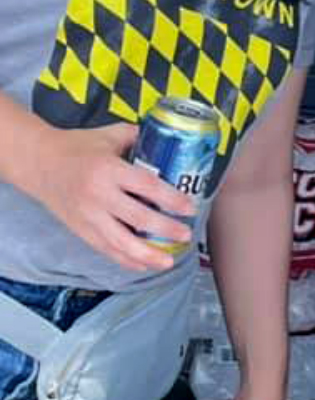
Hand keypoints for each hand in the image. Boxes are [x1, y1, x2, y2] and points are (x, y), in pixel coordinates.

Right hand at [29, 122, 195, 271]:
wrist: (38, 163)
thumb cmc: (77, 147)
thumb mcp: (110, 135)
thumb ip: (140, 138)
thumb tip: (170, 142)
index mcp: (109, 169)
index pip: (147, 186)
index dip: (171, 199)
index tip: (190, 208)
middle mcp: (98, 196)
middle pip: (138, 218)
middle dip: (166, 230)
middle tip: (186, 235)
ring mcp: (88, 216)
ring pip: (121, 242)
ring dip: (147, 255)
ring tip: (169, 261)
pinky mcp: (80, 230)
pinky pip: (106, 249)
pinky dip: (125, 260)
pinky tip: (144, 265)